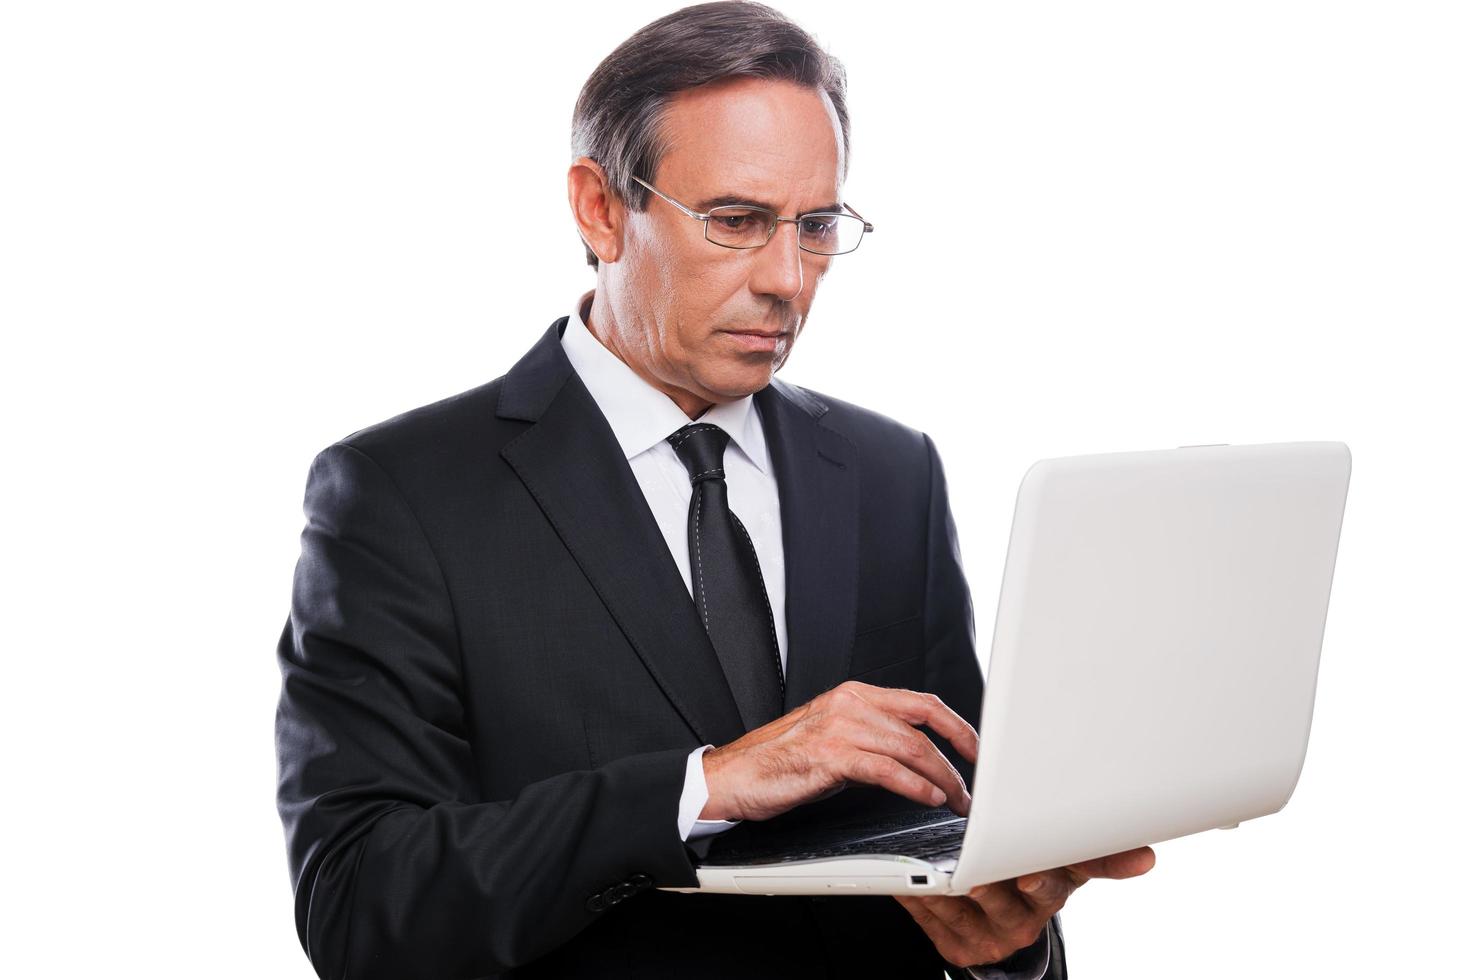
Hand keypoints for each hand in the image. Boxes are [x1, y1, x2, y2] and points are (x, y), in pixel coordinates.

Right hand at [700, 680, 978, 821]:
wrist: (732, 776)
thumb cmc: (777, 762)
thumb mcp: (832, 740)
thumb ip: (870, 741)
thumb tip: (911, 761)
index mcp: (853, 695)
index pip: (920, 702)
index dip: (956, 724)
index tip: (976, 748)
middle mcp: (850, 704)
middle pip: (922, 723)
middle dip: (958, 753)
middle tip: (975, 781)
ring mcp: (840, 728)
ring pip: (909, 748)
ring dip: (941, 778)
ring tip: (955, 800)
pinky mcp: (830, 756)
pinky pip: (885, 770)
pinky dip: (913, 785)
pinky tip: (928, 798)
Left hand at [895, 846, 1156, 967]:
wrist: (997, 925)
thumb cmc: (1029, 879)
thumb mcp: (1064, 863)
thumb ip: (1098, 853)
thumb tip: (1145, 857)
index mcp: (1052, 892)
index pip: (1056, 883)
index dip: (1042, 878)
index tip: (1030, 874)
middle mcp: (1023, 919)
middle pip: (1001, 894)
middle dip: (988, 879)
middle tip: (974, 870)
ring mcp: (988, 935)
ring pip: (963, 906)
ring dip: (945, 885)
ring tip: (932, 866)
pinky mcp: (955, 945)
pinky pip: (930, 917)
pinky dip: (918, 895)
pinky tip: (907, 878)